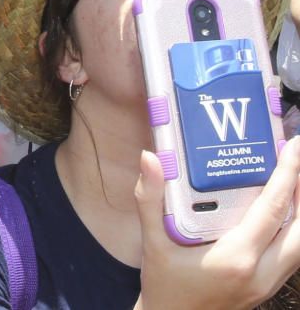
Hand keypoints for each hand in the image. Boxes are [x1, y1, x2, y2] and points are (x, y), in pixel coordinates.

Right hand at [135, 140, 299, 309]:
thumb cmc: (163, 286)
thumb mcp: (153, 243)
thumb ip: (150, 199)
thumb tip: (150, 158)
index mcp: (237, 258)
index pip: (274, 210)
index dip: (288, 176)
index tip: (292, 147)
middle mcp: (262, 272)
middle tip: (295, 159)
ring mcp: (269, 283)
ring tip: (292, 181)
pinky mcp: (268, 287)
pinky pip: (293, 255)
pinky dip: (294, 229)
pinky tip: (281, 213)